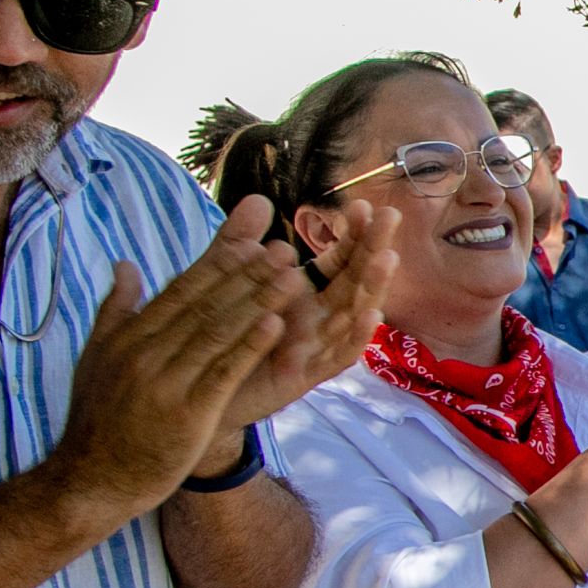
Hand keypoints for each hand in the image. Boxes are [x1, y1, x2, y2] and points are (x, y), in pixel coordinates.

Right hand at [55, 197, 301, 507]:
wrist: (92, 480)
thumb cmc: (100, 419)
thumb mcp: (98, 357)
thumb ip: (117, 309)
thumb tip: (125, 264)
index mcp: (130, 337)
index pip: (182, 291)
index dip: (220, 265)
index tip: (254, 242)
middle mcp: (146, 354)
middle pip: (205, 305)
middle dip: (248, 275)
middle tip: (285, 249)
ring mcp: (166, 383)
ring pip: (218, 332)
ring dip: (258, 301)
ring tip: (292, 276)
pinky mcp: (187, 414)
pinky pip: (223, 372)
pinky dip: (250, 346)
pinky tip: (277, 324)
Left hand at [216, 196, 400, 434]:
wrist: (197, 388)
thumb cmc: (220, 334)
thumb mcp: (227, 279)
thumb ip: (240, 242)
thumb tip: (258, 199)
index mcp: (306, 294)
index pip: (339, 259)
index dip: (353, 234)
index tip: (362, 205)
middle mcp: (318, 318)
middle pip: (355, 279)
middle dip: (374, 248)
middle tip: (391, 216)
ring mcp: (316, 347)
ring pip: (354, 313)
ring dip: (373, 286)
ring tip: (387, 257)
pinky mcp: (306, 375)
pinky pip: (338, 356)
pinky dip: (357, 336)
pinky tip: (370, 313)